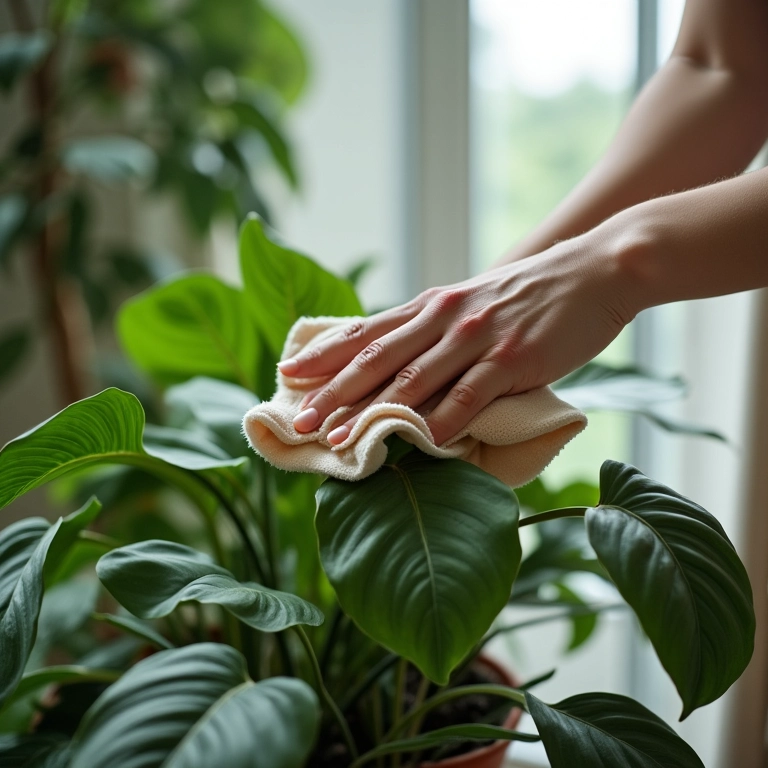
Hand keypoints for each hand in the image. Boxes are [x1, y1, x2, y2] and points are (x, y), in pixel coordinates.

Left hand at [279, 232, 637, 446]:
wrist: (596, 269)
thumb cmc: (531, 294)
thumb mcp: (473, 301)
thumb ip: (436, 329)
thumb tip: (402, 367)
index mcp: (432, 305)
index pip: (366, 330)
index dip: (324, 354)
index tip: (287, 376)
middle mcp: (446, 316)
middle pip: (377, 358)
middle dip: (332, 392)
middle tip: (298, 422)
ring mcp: (478, 336)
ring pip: (414, 378)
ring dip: (372, 412)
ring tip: (339, 441)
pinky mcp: (514, 356)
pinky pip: (471, 393)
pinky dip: (444, 419)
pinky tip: (421, 443)